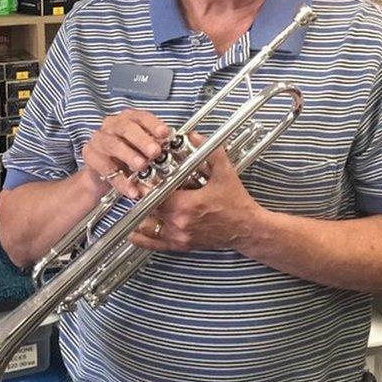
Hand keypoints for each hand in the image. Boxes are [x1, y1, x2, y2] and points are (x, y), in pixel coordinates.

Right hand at [82, 109, 170, 197]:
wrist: (103, 174)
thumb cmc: (128, 155)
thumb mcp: (143, 149)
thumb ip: (155, 146)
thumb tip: (170, 148)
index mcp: (128, 119)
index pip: (141, 116)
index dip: (153, 124)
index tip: (165, 133)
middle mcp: (112, 125)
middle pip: (126, 128)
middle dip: (142, 140)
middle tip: (155, 152)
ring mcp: (99, 139)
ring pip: (113, 144)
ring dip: (129, 156)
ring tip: (142, 166)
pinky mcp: (90, 155)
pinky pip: (105, 168)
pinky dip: (121, 181)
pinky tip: (132, 189)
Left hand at [130, 132, 260, 251]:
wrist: (247, 228)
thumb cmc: (236, 202)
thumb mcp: (225, 173)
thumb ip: (209, 152)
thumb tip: (195, 135)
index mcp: (187, 206)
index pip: (155, 195)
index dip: (146, 185)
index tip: (144, 176)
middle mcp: (179, 224)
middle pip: (148, 209)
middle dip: (143, 197)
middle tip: (141, 186)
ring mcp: (179, 237)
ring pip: (147, 227)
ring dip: (141, 215)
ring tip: (141, 202)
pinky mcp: (181, 245)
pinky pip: (154, 245)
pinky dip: (142, 238)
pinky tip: (134, 231)